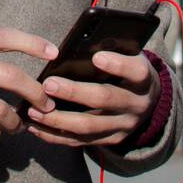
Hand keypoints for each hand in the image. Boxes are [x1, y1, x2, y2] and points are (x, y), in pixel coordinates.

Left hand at [24, 50, 159, 147]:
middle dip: (74, 93)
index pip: (136, 72)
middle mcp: (136, 104)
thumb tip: (82, 41)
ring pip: (89, 126)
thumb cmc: (129, 70)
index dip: (118, 65)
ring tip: (34, 110)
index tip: (96, 57)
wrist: (148, 101)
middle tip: (48, 84)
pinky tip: (36, 127)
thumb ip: (113, 48)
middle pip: (105, 99)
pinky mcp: (111, 140)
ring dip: (59, 119)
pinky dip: (56, 136)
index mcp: (143, 79)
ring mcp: (124, 126)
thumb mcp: (130, 56)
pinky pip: (81, 141)